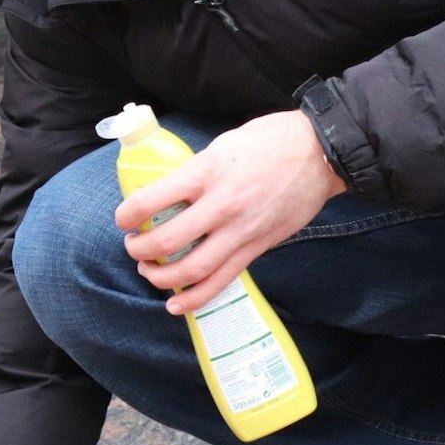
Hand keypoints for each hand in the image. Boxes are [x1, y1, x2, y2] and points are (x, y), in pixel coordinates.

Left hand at [115, 111, 344, 314]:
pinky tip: (176, 303)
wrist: (321, 153)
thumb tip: (167, 193)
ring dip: (162, 277)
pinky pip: (222, 279)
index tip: (123, 218)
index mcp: (206, 173)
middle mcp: (221, 206)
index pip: (151, 201)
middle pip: (166, 241)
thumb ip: (194, 172)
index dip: (127, 214)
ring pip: (192, 268)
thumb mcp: (221, 146)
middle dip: (139, 249)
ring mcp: (241, 231)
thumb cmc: (270, 141)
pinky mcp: (258, 247)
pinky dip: (196, 296)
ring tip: (149, 271)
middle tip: (133, 246)